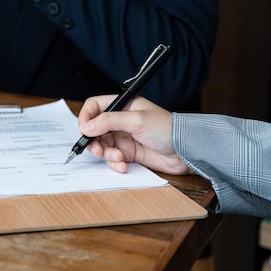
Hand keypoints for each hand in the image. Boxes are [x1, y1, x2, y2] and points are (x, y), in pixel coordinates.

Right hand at [77, 95, 192, 174]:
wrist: (186, 151)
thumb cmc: (167, 128)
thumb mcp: (136, 120)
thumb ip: (109, 121)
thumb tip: (87, 126)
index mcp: (122, 106)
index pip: (94, 107)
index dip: (86, 117)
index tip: (85, 130)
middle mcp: (120, 121)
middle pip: (94, 129)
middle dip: (94, 141)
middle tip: (98, 149)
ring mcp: (123, 137)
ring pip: (101, 146)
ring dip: (106, 154)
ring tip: (118, 158)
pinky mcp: (127, 153)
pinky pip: (112, 158)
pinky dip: (114, 163)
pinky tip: (123, 164)